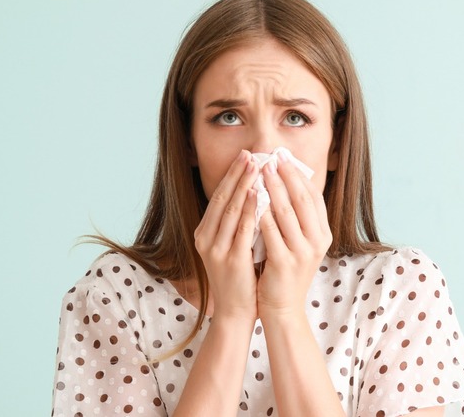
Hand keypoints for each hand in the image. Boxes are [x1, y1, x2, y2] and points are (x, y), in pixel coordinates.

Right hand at [194, 150, 259, 322]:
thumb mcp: (232, 246)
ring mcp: (216, 249)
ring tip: (255, 165)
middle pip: (222, 198)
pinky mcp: (230, 259)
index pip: (218, 197)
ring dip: (244, 184)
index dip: (231, 175)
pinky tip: (258, 193)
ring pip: (230, 209)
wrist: (235, 312)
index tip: (244, 156)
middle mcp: (206, 238)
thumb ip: (237, 223)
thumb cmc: (239, 278)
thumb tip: (253, 193)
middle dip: (237, 173)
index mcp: (204, 233)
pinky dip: (249, 209)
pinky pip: (241, 228)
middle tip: (250, 153)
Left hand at [256, 153, 331, 317]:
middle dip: (286, 176)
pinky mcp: (284, 263)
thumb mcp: (299, 243)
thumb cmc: (286, 271)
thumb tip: (286, 182)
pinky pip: (272, 233)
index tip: (284, 157)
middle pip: (302, 200)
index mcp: (323, 234)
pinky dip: (262, 213)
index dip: (299, 175)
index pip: (314, 196)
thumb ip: (296, 218)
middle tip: (272, 157)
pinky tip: (252, 199)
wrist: (282, 308)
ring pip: (287, 213)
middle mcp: (317, 242)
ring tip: (261, 171)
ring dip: (273, 188)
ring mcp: (302, 253)